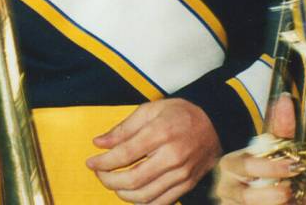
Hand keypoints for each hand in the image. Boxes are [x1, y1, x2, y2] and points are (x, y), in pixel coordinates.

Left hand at [86, 98, 221, 204]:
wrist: (214, 123)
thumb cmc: (180, 113)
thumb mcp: (150, 110)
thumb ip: (124, 128)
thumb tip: (99, 143)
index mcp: (160, 133)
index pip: (125, 154)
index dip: (103, 162)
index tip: (91, 163)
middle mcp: (172, 156)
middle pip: (133, 179)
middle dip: (109, 180)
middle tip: (99, 174)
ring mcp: (182, 174)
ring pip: (146, 196)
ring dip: (123, 194)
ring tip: (113, 184)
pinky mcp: (188, 185)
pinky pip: (162, 202)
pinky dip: (143, 203)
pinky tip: (132, 194)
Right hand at [213, 93, 298, 203]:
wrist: (241, 190)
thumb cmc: (258, 167)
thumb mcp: (267, 147)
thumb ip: (279, 128)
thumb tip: (286, 100)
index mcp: (230, 165)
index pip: (246, 166)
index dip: (270, 168)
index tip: (293, 166)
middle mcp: (226, 188)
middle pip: (246, 197)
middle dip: (271, 196)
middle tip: (290, 190)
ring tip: (292, 200)